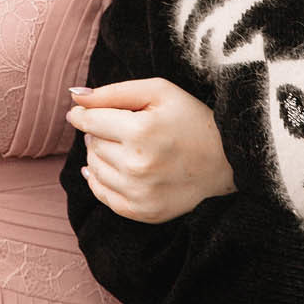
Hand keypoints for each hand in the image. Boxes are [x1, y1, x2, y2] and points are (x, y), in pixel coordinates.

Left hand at [67, 78, 234, 223]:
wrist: (229, 161)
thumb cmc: (192, 119)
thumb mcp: (159, 92)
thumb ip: (113, 92)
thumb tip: (75, 97)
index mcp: (141, 132)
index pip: (89, 121)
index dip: (82, 114)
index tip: (81, 112)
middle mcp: (137, 166)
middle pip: (92, 145)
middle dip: (96, 133)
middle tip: (116, 127)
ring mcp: (139, 193)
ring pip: (94, 169)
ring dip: (98, 155)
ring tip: (119, 146)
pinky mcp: (143, 212)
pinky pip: (103, 196)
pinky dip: (99, 181)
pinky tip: (111, 168)